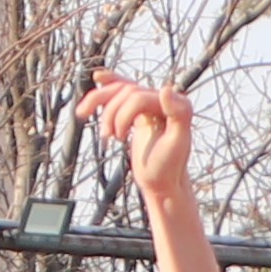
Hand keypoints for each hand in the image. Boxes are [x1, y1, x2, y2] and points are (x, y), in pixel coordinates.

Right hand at [75, 75, 196, 225]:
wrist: (161, 182)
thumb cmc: (169, 166)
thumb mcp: (177, 142)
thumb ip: (179, 113)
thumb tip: (166, 89)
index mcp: (175, 104)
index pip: (138, 97)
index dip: (124, 114)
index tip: (119, 137)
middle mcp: (162, 100)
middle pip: (125, 92)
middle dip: (112, 115)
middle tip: (110, 138)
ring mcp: (147, 105)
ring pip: (117, 90)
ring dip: (100, 105)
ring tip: (100, 130)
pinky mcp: (134, 112)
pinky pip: (115, 96)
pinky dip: (99, 96)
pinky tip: (91, 91)